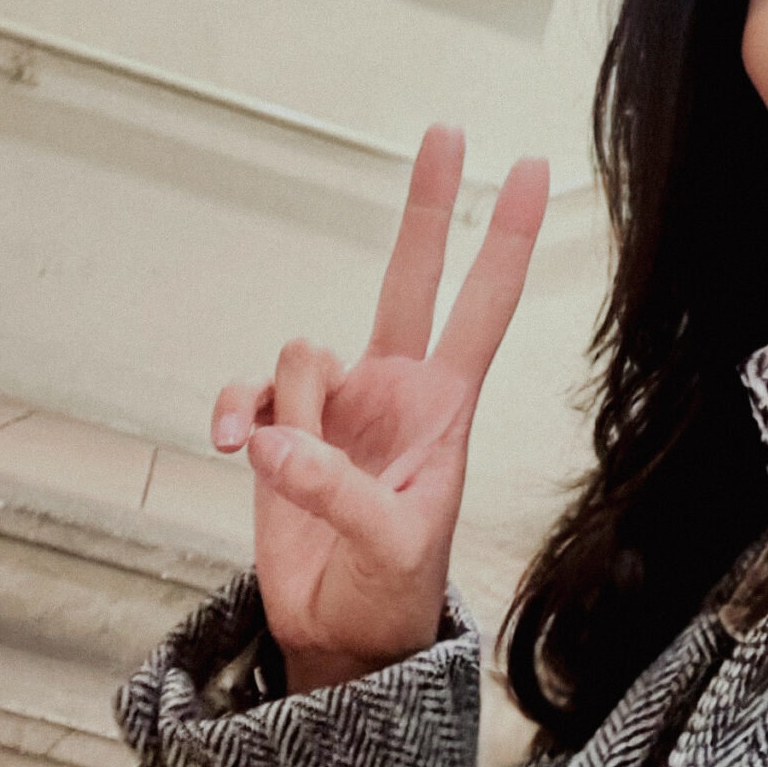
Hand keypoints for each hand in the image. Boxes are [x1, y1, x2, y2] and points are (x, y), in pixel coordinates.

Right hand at [210, 125, 548, 692]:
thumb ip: (336, 490)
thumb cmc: (393, 589)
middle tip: (447, 131)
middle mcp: (393, 385)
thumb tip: (277, 438)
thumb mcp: (391, 547)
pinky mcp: (284, 426)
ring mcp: (337, 402)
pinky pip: (252, 391)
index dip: (506, 239)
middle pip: (409, 275)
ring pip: (303, 350)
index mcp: (443, 404)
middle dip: (428, 203)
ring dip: (293, 406)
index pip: (484, 305)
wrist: (341, 635)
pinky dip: (239, 412)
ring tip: (294, 467)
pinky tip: (237, 447)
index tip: (530, 171)